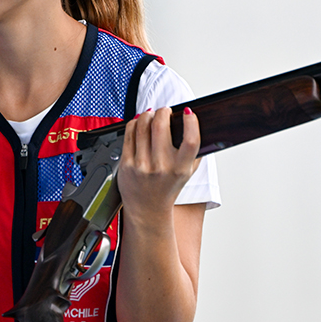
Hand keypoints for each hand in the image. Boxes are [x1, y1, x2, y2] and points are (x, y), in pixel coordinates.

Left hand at [116, 107, 200, 224]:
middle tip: (165, 111)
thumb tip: (193, 123)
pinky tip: (139, 123)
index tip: (188, 113)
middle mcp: (161, 167)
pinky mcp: (126, 164)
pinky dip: (134, 123)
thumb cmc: (168, 188)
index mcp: (180, 169)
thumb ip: (194, 152)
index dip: (191, 122)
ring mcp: (142, 166)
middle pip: (161, 126)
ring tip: (151, 115)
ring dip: (148, 115)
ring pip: (142, 126)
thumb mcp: (187, 173)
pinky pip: (129, 133)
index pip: (191, 140)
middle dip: (163, 112)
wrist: (148, 210)